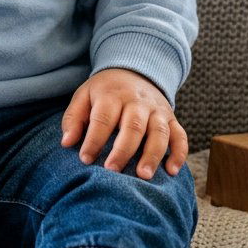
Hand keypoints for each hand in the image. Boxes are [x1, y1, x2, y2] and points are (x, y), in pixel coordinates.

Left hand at [60, 68, 187, 179]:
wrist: (134, 71)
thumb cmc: (104, 91)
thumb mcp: (84, 95)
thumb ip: (73, 118)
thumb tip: (66, 143)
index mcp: (112, 95)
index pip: (103, 119)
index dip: (94, 140)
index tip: (85, 159)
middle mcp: (137, 102)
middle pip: (133, 126)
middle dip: (123, 150)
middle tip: (112, 171)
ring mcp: (157, 110)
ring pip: (159, 132)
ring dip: (153, 154)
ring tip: (144, 176)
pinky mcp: (171, 119)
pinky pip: (180, 135)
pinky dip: (179, 153)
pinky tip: (172, 171)